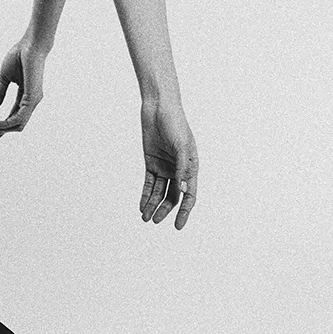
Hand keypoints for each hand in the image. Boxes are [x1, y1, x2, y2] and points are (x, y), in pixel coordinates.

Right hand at [0, 36, 47, 144]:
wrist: (30, 44)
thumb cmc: (20, 57)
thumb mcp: (5, 78)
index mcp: (25, 98)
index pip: (12, 118)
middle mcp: (30, 102)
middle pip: (14, 125)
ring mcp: (33, 101)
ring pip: (17, 125)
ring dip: (0, 130)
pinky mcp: (32, 97)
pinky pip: (20, 117)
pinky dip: (7, 124)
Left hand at [139, 99, 197, 228]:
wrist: (158, 108)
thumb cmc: (174, 123)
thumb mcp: (181, 145)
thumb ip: (182, 167)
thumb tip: (183, 189)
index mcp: (191, 167)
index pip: (189, 194)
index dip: (184, 211)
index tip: (178, 225)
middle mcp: (178, 169)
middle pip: (173, 196)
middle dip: (164, 210)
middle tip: (155, 221)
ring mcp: (165, 166)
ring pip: (160, 192)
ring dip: (153, 205)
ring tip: (145, 218)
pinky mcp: (152, 163)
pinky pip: (149, 183)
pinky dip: (145, 195)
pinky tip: (142, 206)